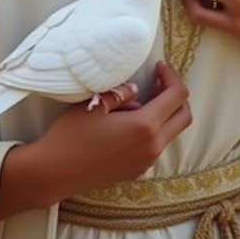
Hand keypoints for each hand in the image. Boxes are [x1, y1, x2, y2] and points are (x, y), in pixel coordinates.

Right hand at [0, 61, 190, 214]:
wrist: (55, 172)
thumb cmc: (71, 135)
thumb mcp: (95, 104)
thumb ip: (121, 94)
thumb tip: (136, 90)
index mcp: (145, 126)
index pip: (177, 96)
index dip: (171, 77)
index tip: (158, 66)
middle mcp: (152, 147)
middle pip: (184, 117)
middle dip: (175, 95)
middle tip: (156, 81)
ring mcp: (146, 162)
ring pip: (171, 132)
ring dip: (163, 113)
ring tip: (135, 101)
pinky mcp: (137, 171)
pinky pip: (156, 145)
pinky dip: (152, 129)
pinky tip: (128, 121)